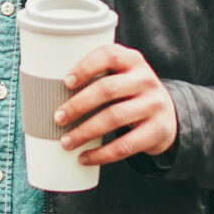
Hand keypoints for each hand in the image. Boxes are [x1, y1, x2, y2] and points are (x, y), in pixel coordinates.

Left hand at [54, 43, 178, 164]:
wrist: (168, 115)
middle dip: (78, 105)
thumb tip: (45, 91)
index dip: (85, 67)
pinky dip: (102, 154)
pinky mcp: (157, 130)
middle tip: (57, 118)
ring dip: (85, 132)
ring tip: (65, 142)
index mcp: (132, 60)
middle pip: (107, 89)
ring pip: (114, 117)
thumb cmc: (128, 93)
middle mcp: (146, 79)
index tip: (65, 82)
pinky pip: (126, 144)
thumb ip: (95, 77)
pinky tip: (85, 158)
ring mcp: (154, 105)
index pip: (109, 55)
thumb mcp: (120, 77)